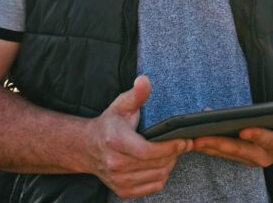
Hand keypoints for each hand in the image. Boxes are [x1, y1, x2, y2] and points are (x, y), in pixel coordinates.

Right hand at [87, 76, 190, 198]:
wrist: (87, 148)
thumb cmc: (109, 124)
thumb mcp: (121, 105)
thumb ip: (136, 94)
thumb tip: (144, 80)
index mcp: (115, 142)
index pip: (148, 151)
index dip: (170, 147)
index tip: (184, 140)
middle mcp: (115, 164)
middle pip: (156, 164)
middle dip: (174, 154)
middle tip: (183, 144)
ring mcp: (118, 180)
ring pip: (157, 177)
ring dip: (170, 165)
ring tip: (172, 152)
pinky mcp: (122, 190)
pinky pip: (153, 187)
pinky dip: (161, 176)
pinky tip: (161, 164)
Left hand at [192, 93, 272, 167]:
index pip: (270, 141)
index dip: (258, 136)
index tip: (244, 129)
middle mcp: (269, 156)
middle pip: (242, 151)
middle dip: (220, 144)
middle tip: (200, 137)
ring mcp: (256, 158)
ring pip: (230, 154)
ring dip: (210, 147)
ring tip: (191, 137)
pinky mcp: (245, 157)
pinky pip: (227, 153)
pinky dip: (212, 145)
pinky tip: (196, 135)